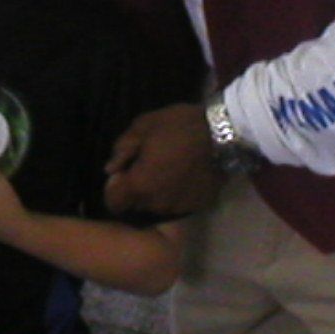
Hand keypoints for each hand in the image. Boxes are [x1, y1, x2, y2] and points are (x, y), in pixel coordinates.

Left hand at [103, 103, 222, 217]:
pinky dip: (177, 192)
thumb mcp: (142, 126)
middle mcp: (157, 203)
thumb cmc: (178, 127)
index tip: (125, 171)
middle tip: (148, 164)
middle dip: (136, 188)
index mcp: (139, 185)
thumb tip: (111, 169)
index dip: (114, 188)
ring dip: (157, 191)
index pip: (113, 203)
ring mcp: (180, 207)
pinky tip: (185, 174)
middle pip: (136, 204)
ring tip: (169, 168)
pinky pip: (179, 202)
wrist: (223, 133)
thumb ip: (122, 149)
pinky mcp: (199, 205)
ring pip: (158, 204)